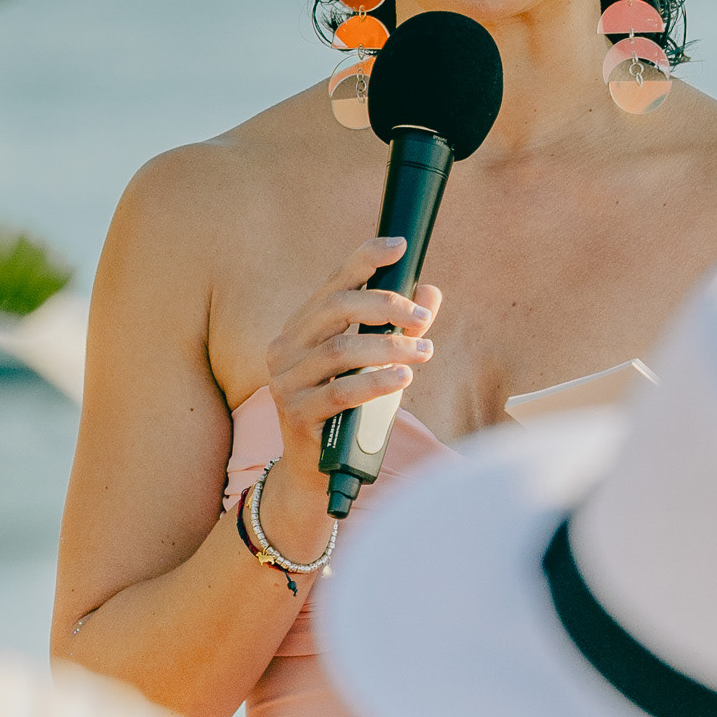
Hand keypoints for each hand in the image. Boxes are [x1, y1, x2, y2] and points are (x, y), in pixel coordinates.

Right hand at [260, 238, 440, 550]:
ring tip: (424, 351)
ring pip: (341, 349)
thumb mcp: (373, 362)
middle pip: (336, 308)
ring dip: (389, 346)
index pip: (334, 282)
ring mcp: (287, 381)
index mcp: (302, 327)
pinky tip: (403, 378)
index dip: (365, 259)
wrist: (314, 471)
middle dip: (385, 306)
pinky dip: (376, 381)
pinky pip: (340, 392)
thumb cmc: (348, 409)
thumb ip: (399, 327)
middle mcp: (286, 347)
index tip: (400, 245)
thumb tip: (430, 291)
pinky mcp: (296, 415)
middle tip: (421, 319)